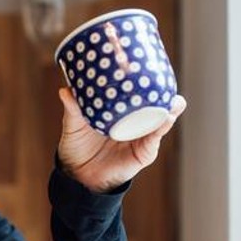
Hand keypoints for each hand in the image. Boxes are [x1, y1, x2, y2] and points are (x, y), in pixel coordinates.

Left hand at [56, 87, 186, 192]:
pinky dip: (161, 128)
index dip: (148, 82)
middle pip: (156, 105)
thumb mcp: (74, 126)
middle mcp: (135, 122)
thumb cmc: (77, 146)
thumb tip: (65, 90)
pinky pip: (154, 139)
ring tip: (174, 100)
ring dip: (170, 109)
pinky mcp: (144, 152)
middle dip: (166, 93)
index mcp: (121, 112)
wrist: (78, 175)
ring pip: (161, 120)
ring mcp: (141, 137)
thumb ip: (73, 109)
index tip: (154, 66)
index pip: (138, 94)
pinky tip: (165, 119)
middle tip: (167, 81)